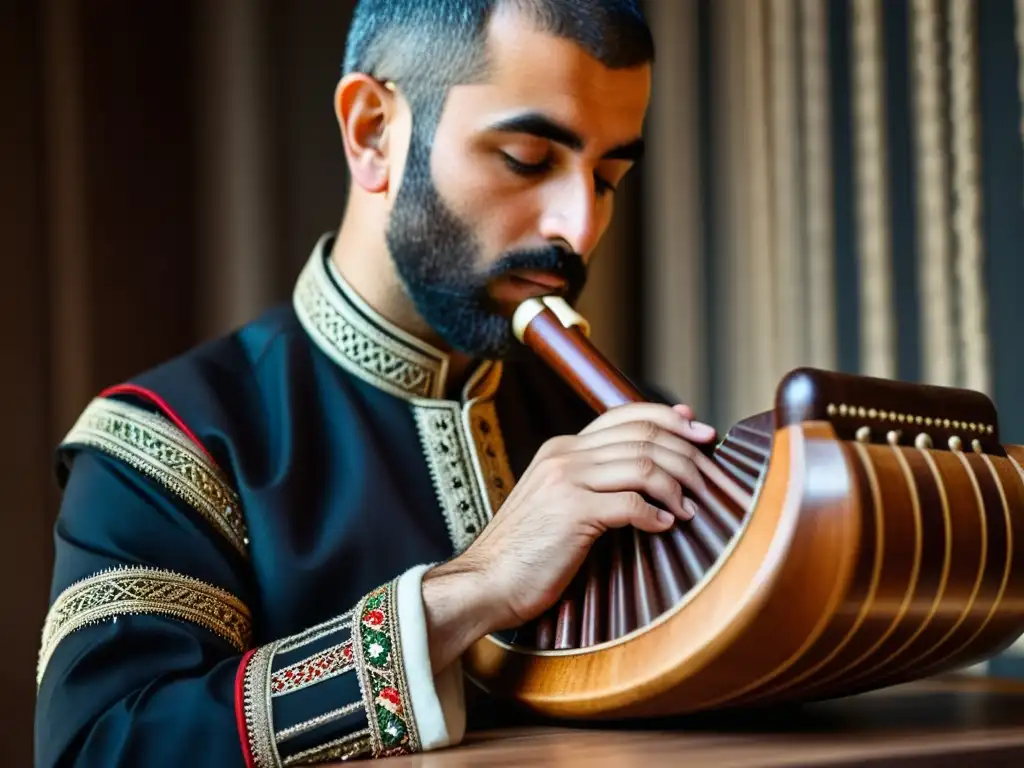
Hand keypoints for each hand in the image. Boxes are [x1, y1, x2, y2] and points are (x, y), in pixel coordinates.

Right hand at [421, 402, 715, 670]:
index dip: (669, 418)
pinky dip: (656, 514)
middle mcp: (564, 454)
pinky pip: (631, 503)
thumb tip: (645, 477)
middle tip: (710, 477)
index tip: (700, 431)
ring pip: (643, 465)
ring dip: (678, 487)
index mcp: (561, 448)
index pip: (625, 415)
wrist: (486, 582)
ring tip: (691, 509)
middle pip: (643, 436)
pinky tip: (666, 526)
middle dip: (686, 454)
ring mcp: (566, 480)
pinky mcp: (571, 512)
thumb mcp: (557, 501)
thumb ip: (592, 482)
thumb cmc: (527, 552)